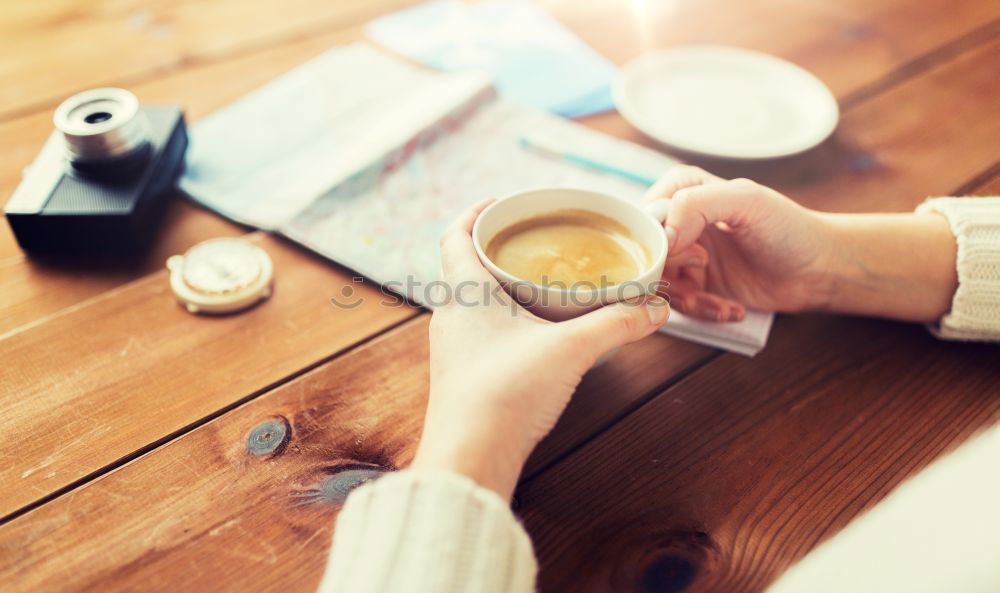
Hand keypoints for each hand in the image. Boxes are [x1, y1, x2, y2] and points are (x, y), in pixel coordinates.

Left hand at [411, 199, 670, 499]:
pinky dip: (501, 319)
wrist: (469, 457)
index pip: (454, 234)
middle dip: (495, 248)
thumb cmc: (505, 394)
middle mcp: (450, 315)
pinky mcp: (462, 376)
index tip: (502, 203)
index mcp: (464, 292)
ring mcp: (453, 348)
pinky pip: (477, 331)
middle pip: (463, 264)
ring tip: (536, 281)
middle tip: (531, 241)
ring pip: (470, 300)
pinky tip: (532, 332)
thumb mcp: (570, 350)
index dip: (475, 213)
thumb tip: (656, 308)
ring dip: (497, 285)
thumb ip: (616, 324)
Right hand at [645, 166, 837, 320]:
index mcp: (684, 190)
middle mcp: (679, 222)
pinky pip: (679, 305)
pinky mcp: (697, 287)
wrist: (819, 271)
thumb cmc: (789, 228)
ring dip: (688, 299)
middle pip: (645, 252)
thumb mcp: (746, 201)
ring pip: (659, 284)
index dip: (657, 238)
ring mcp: (686, 256)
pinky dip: (703, 312)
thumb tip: (661, 237)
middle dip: (672, 270)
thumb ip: (696, 204)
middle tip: (704, 267)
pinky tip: (732, 309)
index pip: (644, 213)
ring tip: (721, 302)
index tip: (689, 250)